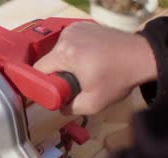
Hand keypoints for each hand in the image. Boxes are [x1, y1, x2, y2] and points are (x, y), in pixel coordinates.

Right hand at [34, 22, 156, 114]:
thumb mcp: (92, 104)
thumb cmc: (118, 78)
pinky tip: (88, 59)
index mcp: (65, 53)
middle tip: (76, 83)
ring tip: (85, 70)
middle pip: (49, 60)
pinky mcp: (83, 26)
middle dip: (58, 73)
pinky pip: (70, 43)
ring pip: (59, 51)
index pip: (38, 69)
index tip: (56, 89)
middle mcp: (66, 37)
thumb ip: (69, 108)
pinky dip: (75, 52)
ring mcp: (75, 28)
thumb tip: (59, 106)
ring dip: (67, 63)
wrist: (143, 57)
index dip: (44, 83)